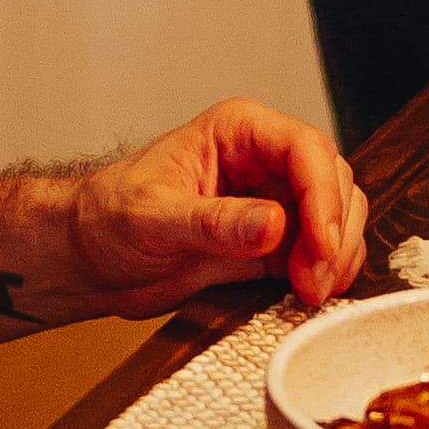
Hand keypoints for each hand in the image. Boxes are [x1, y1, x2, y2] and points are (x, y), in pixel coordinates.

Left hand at [62, 101, 363, 317]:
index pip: (306, 148)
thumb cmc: (107, 219)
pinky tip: (305, 295)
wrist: (91, 259)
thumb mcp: (152, 218)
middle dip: (332, 233)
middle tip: (311, 281)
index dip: (323, 195)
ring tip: (306, 292)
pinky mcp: (275, 243)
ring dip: (334, 256)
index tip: (320, 244)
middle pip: (333, 182)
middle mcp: (263, 160)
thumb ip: (213, 223)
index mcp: (237, 132)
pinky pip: (322, 252)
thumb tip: (273, 224)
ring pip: (337, 217)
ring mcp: (273, 202)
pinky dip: (326, 274)